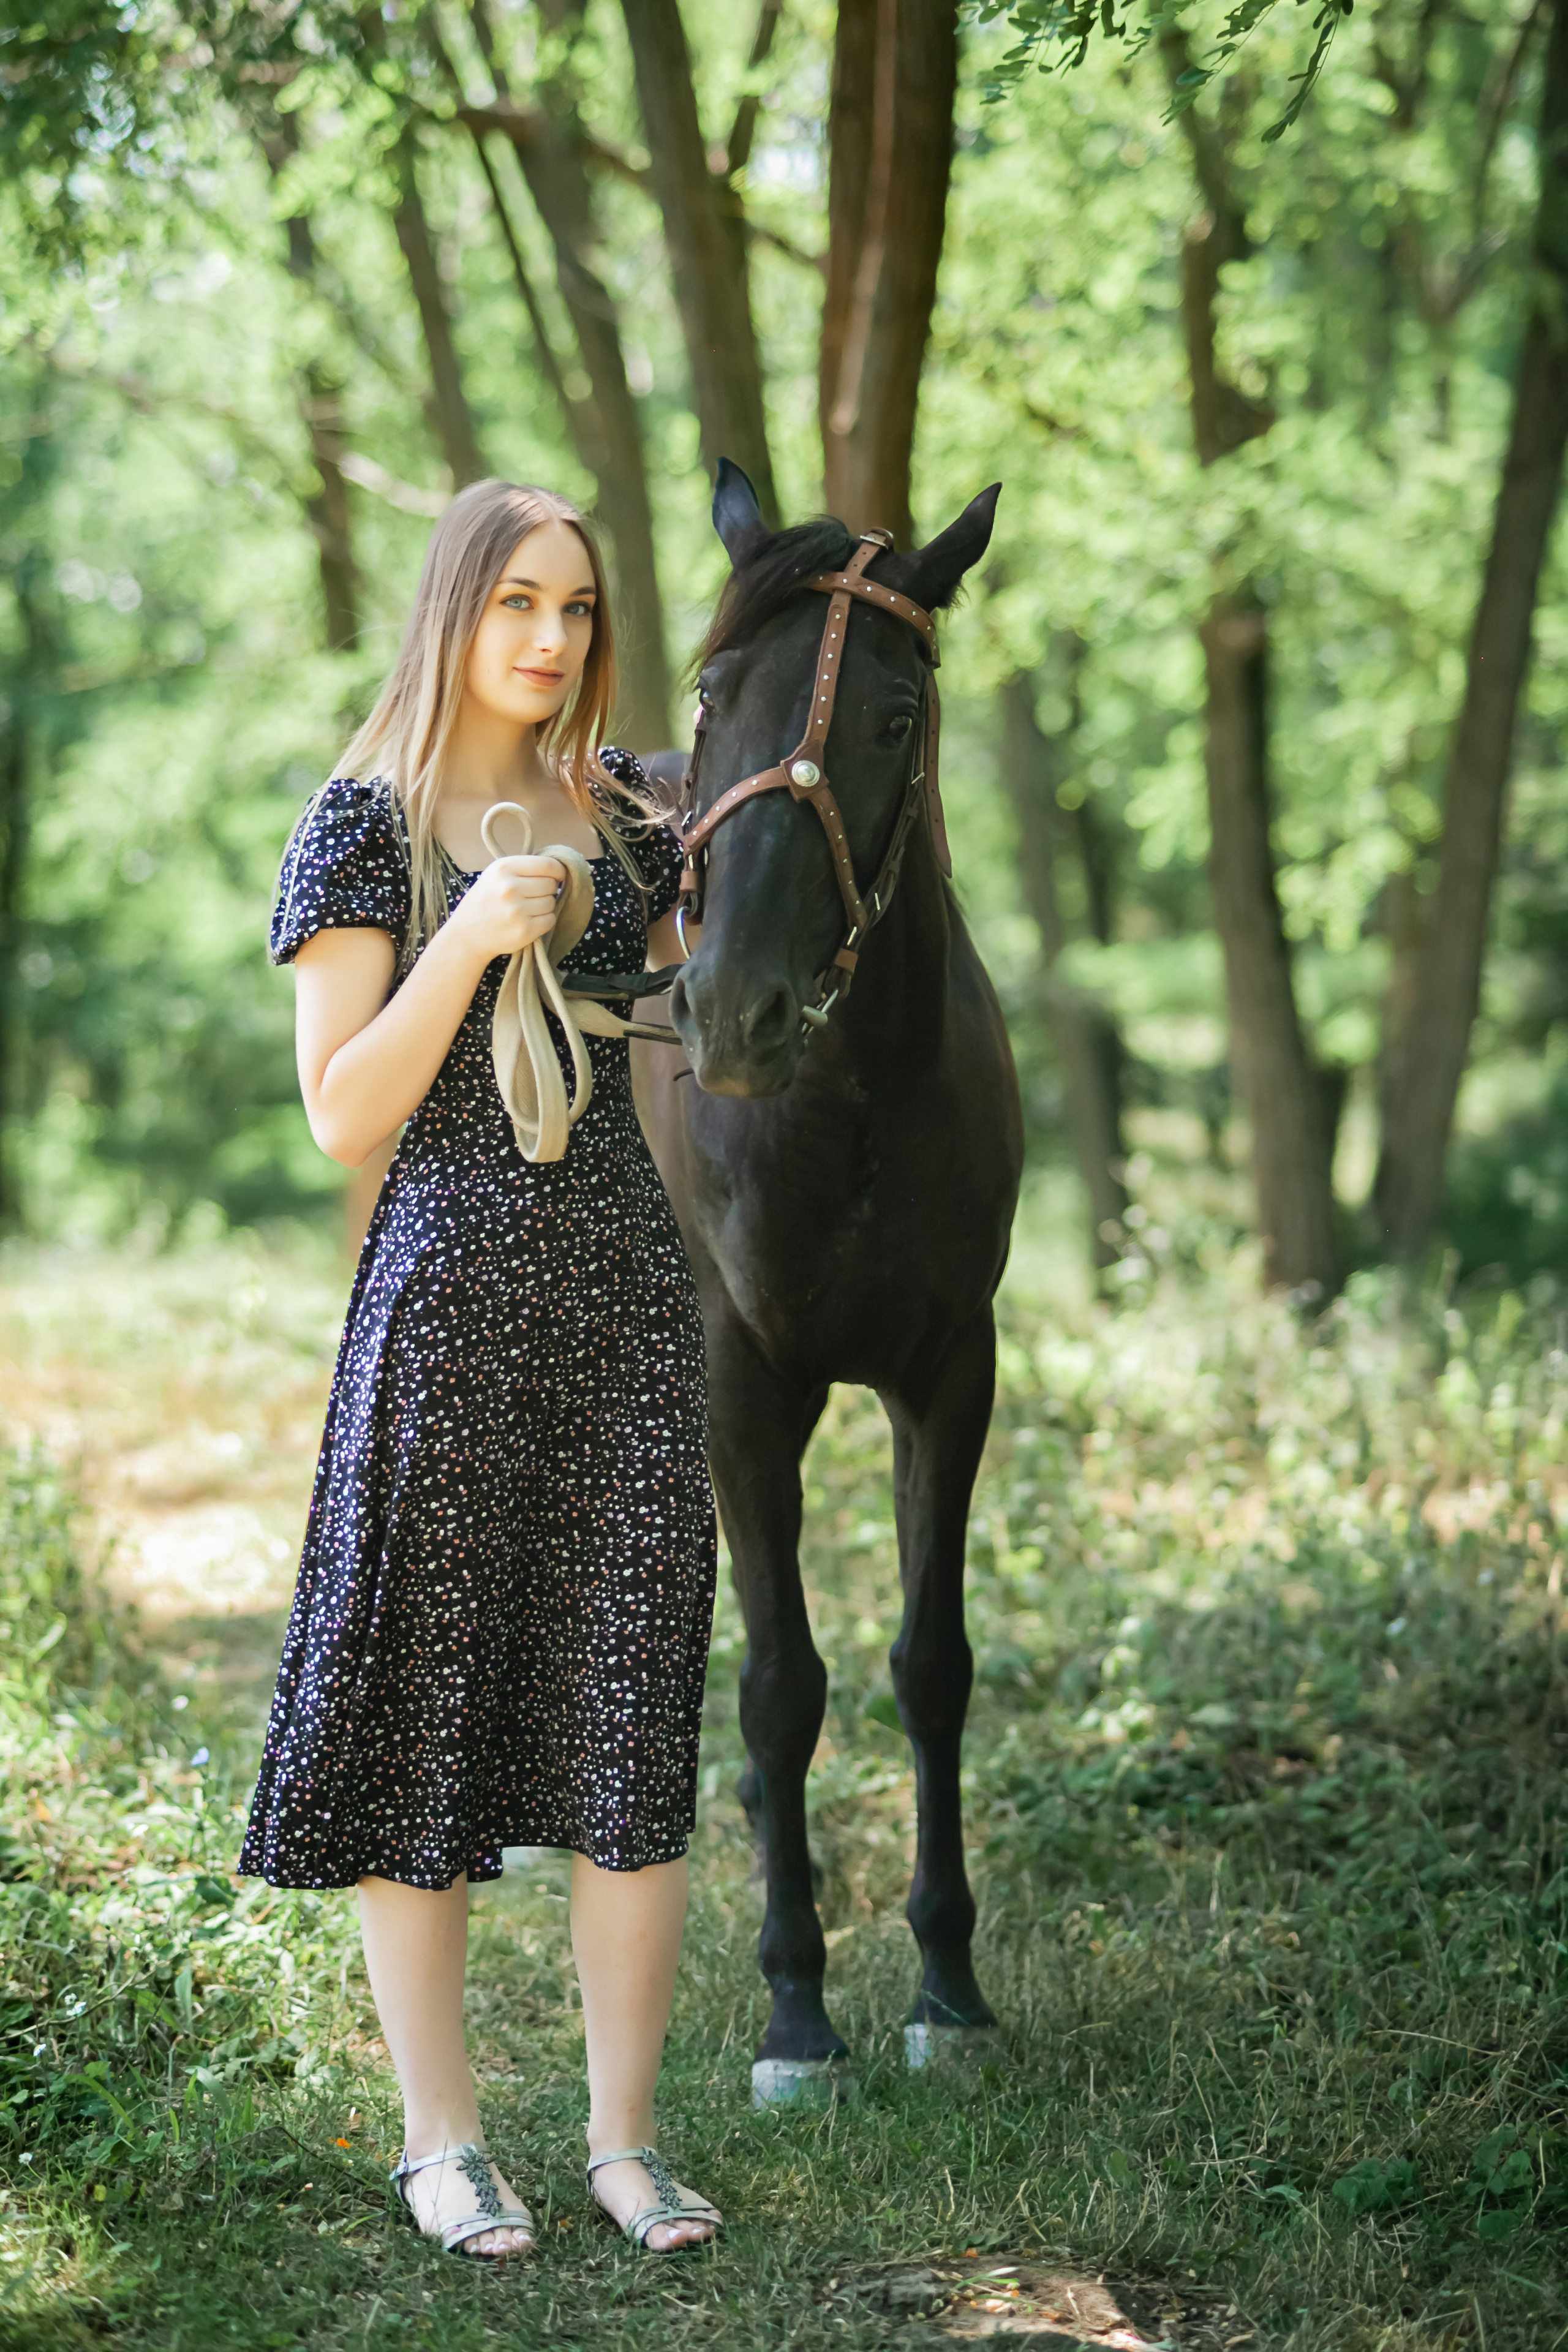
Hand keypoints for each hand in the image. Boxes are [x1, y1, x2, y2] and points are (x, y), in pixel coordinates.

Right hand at [449, 854, 567, 961]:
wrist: (467, 934)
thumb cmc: (485, 901)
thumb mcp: (495, 875)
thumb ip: (523, 869)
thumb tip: (557, 869)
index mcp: (504, 868)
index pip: (547, 865)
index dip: (558, 871)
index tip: (558, 876)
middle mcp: (510, 887)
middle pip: (551, 885)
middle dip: (547, 890)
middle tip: (533, 896)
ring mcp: (517, 910)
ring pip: (551, 903)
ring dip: (545, 907)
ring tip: (527, 909)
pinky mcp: (524, 930)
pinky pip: (550, 920)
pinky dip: (544, 921)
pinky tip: (529, 921)